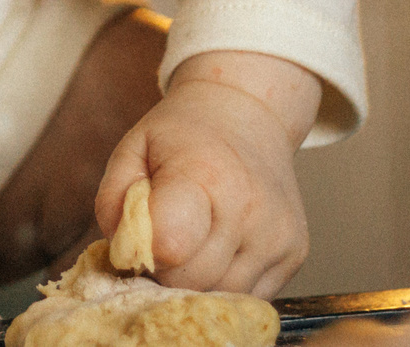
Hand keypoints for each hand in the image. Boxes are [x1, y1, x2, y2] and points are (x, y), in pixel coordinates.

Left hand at [93, 51, 319, 297]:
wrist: (248, 115)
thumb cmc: (182, 135)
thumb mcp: (133, 148)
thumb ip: (114, 202)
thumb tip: (125, 255)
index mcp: (203, 176)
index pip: (169, 248)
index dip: (145, 251)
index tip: (142, 234)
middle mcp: (248, 209)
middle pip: (191, 282)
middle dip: (167, 270)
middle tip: (163, 240)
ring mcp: (278, 235)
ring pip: (221, 295)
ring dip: (198, 281)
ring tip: (193, 242)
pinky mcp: (296, 253)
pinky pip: (249, 295)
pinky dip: (227, 282)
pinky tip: (220, 248)